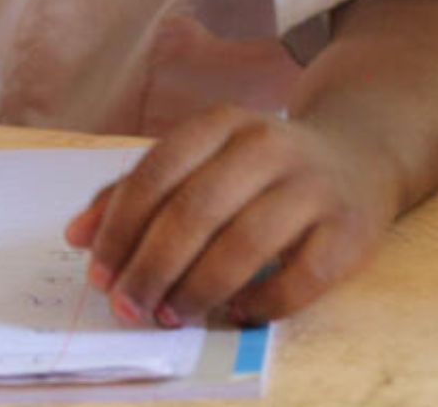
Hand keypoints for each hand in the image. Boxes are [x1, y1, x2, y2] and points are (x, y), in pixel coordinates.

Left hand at [65, 106, 396, 327]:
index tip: (98, 274)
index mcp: (221, 123)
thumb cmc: (260, 166)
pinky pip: (299, 278)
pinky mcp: (348, 230)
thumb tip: (79, 236)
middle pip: (195, 210)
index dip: (120, 228)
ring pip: (244, 244)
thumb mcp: (204, 158)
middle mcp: (267, 146)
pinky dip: (261, 302)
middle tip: (129, 307)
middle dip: (151, 266)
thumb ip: (141, 191)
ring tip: (171, 315)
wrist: (359, 155)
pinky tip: (235, 313)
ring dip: (198, 289)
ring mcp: (312, 187)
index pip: (157, 172)